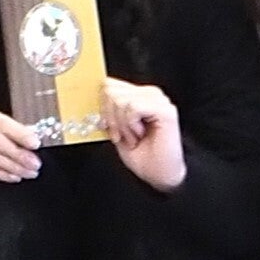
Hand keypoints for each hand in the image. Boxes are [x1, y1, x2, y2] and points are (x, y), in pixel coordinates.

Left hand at [102, 75, 187, 191]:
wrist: (158, 175)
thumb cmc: (141, 155)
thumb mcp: (116, 129)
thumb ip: (108, 110)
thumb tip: (93, 99)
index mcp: (138, 95)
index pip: (108, 84)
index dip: (102, 107)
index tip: (106, 126)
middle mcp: (150, 94)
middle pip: (111, 90)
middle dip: (111, 117)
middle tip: (120, 135)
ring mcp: (159, 100)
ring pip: (121, 100)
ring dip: (122, 125)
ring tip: (133, 137)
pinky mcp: (166, 110)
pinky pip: (134, 108)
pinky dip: (131, 125)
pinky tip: (140, 135)